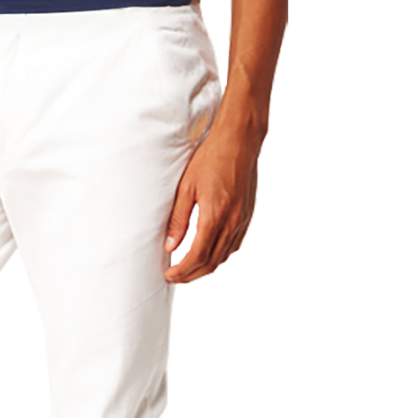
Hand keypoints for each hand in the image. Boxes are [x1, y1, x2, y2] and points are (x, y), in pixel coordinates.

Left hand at [163, 122, 260, 284]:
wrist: (241, 139)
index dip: (182, 270)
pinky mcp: (248, 215)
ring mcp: (243, 220)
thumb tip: (170, 247)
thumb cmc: (211, 158)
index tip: (168, 275)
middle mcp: (232, 222)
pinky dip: (220, 256)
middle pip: (211, 262)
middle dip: (191, 275)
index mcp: (215, 215)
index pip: (197, 256)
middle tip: (175, 278)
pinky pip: (234, 245)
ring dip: (205, 268)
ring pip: (224, 257)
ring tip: (188, 270)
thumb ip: (178, 219)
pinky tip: (209, 255)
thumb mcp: (186, 187)